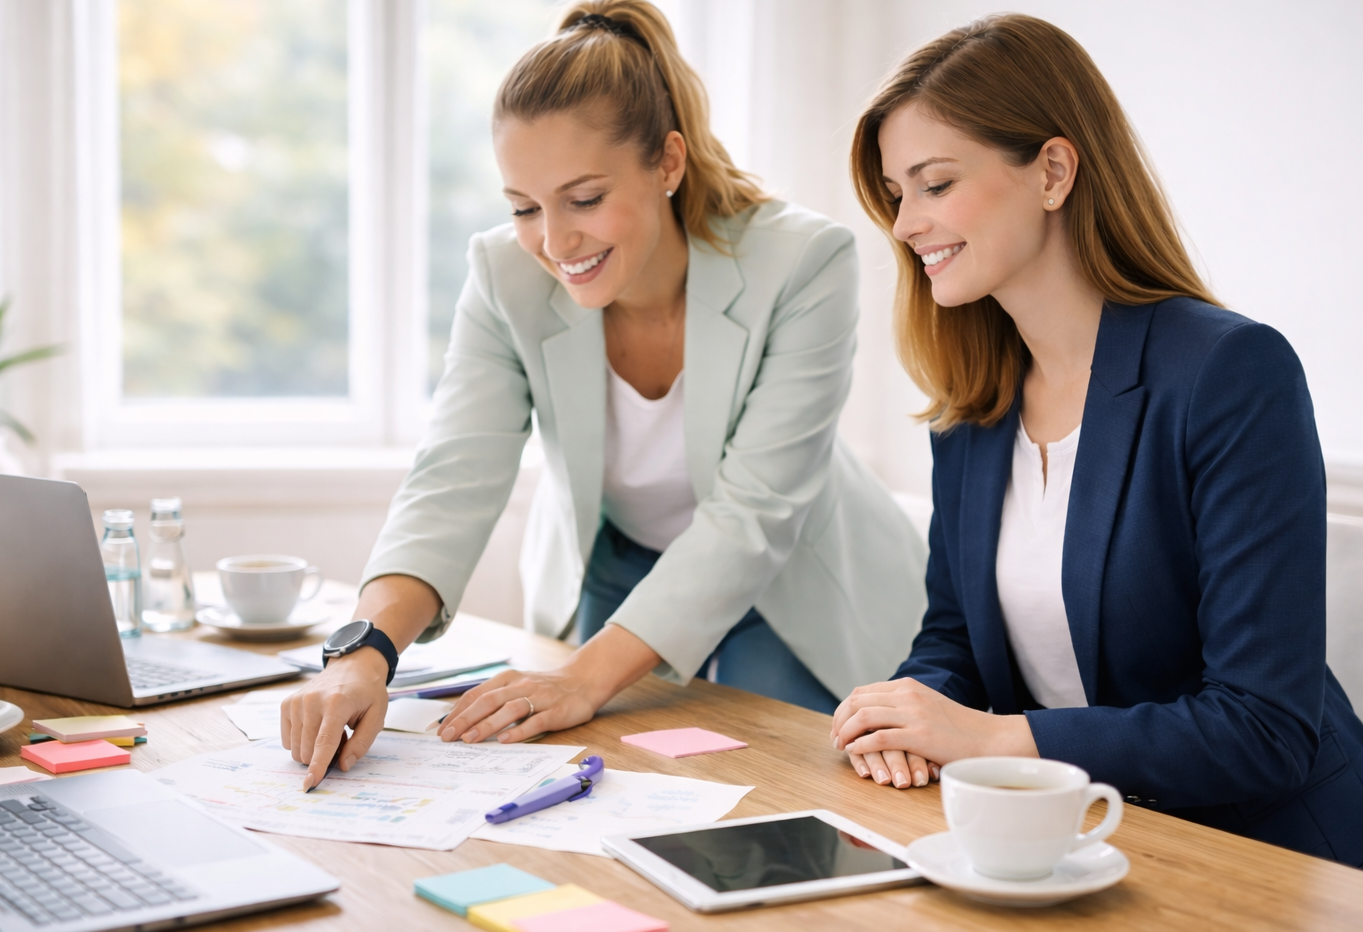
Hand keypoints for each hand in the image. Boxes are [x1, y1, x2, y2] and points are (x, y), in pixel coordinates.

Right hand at [281, 646, 389, 789]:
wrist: (353, 665)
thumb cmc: (367, 692)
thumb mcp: (377, 716)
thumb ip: (362, 743)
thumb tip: (343, 765)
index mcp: (337, 703)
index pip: (324, 742)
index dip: (318, 765)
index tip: (310, 783)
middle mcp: (312, 701)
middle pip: (307, 749)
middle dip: (323, 755)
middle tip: (342, 737)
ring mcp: (296, 702)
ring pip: (295, 748)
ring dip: (312, 749)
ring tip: (331, 729)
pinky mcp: (287, 704)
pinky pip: (287, 740)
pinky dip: (301, 741)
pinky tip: (317, 726)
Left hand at [440, 623, 662, 744]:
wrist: (583, 682)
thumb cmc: (544, 689)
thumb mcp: (516, 687)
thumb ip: (493, 700)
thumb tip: (461, 721)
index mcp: (508, 679)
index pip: (477, 694)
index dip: (457, 711)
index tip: (440, 729)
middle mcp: (522, 685)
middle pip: (489, 701)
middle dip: (466, 719)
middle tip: (448, 737)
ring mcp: (540, 697)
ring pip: (510, 709)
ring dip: (488, 725)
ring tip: (470, 739)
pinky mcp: (557, 711)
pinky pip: (536, 721)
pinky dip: (520, 731)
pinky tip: (506, 741)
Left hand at [831, 678, 1037, 784]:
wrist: (990, 738)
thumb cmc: (960, 728)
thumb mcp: (928, 706)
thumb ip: (903, 706)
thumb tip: (874, 715)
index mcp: (908, 686)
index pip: (862, 691)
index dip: (843, 709)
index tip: (838, 725)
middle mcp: (907, 695)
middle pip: (857, 701)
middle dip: (838, 720)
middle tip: (834, 738)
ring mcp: (913, 714)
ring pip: (863, 716)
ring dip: (845, 732)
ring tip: (840, 746)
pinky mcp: (919, 735)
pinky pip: (878, 737)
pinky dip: (860, 745)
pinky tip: (855, 753)